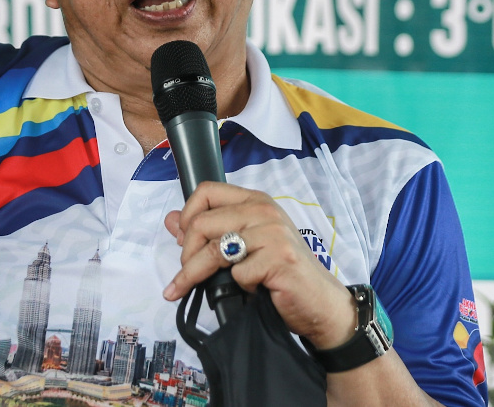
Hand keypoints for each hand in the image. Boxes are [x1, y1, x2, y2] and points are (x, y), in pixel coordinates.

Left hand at [162, 180, 356, 349]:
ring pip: (213, 250)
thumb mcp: (245, 245)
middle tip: (187, 273)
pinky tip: (254, 289)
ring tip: (185, 289)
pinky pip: (237, 274)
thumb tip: (171, 220)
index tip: (182, 240)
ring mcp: (273, 233)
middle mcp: (264, 210)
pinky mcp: (280, 259)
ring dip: (194, 274)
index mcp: (255, 200)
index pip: (206, 191)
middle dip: (186, 254)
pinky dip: (238, 287)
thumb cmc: (282, 273)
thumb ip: (210, 230)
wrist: (322, 303)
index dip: (187, 215)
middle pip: (202, 223)